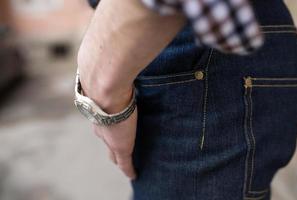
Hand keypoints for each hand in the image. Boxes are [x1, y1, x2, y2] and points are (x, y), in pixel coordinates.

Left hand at [78, 61, 137, 179]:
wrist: (104, 85)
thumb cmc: (109, 77)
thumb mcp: (112, 76)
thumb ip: (117, 70)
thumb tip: (122, 57)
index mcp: (100, 111)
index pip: (104, 125)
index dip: (109, 132)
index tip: (113, 136)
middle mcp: (101, 126)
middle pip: (107, 141)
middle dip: (112, 145)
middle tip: (118, 151)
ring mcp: (110, 137)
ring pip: (113, 152)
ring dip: (119, 156)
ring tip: (125, 160)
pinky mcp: (120, 146)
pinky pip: (125, 163)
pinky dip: (129, 169)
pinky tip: (134, 174)